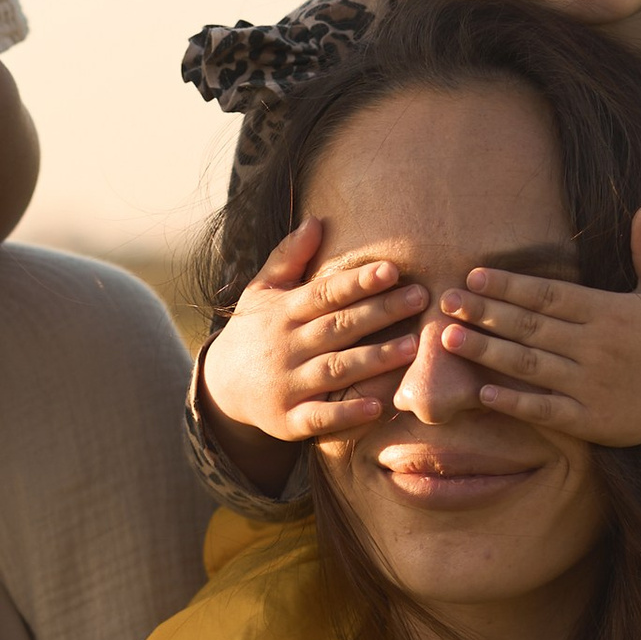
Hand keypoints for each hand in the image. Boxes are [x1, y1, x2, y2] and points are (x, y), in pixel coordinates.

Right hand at [200, 220, 428, 446]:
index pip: (324, 294)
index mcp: (283, 312)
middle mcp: (286, 347)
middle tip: (420, 297)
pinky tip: (377, 407)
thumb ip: (288, 257)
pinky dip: (347, 414)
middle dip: (380, 312)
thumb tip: (315, 220)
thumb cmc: (254, 331)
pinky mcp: (289, 420)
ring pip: (336, 370)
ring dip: (375, 359)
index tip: (390, 269)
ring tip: (413, 346)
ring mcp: (288, 385)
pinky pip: (320, 418)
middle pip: (338, 327)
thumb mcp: (262, 290)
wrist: (220, 385)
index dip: (357, 282)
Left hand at [435, 207, 640, 482]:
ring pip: (530, 366)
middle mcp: (596, 348)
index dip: (510, 286)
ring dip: (488, 353)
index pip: (550, 295)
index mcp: (609, 313)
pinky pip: (546, 410)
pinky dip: (515, 403)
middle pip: (531, 328)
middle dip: (486, 314)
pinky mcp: (591, 420)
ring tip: (449, 340)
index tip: (473, 275)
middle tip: (446, 302)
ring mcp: (591, 386)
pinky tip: (483, 393)